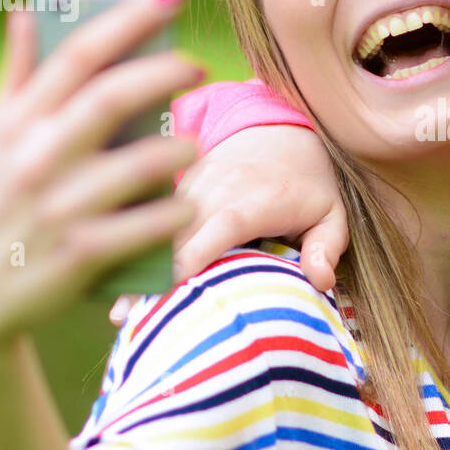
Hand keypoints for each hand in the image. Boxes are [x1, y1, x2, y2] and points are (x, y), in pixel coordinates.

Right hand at [0, 0, 205, 365]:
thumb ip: (18, 79)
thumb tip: (27, 8)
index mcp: (15, 125)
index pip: (75, 56)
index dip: (128, 19)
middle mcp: (33, 161)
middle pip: (109, 99)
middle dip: (162, 74)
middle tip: (197, 65)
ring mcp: (57, 209)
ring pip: (140, 165)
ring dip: (179, 150)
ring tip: (192, 145)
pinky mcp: (80, 255)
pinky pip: (147, 224)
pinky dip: (176, 210)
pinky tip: (187, 203)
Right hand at [108, 123, 348, 316]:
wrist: (280, 130)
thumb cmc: (308, 183)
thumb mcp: (332, 212)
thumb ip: (328, 246)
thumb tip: (320, 281)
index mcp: (256, 199)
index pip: (220, 227)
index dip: (192, 256)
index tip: (167, 289)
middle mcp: (217, 189)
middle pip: (177, 233)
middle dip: (152, 273)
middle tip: (126, 319)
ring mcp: (192, 186)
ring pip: (157, 226)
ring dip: (136, 263)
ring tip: (117, 309)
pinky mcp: (178, 189)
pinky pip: (153, 218)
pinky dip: (137, 247)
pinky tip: (120, 280)